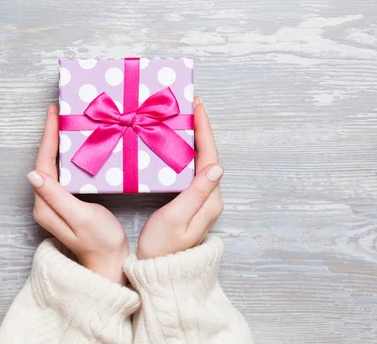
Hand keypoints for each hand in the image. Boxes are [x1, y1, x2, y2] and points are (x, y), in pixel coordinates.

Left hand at [27, 104, 128, 284]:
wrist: (110, 261)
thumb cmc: (99, 241)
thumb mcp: (79, 217)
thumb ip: (56, 197)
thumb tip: (32, 175)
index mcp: (45, 205)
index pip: (43, 164)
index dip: (48, 137)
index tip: (54, 114)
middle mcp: (45, 202)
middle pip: (45, 162)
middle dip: (51, 135)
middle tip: (60, 112)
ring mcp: (55, 203)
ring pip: (54, 166)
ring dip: (58, 143)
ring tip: (66, 123)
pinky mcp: (67, 203)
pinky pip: (63, 173)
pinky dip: (67, 156)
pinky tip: (75, 146)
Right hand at [137, 97, 223, 258]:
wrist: (159, 271)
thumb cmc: (163, 247)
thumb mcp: (177, 218)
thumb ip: (197, 192)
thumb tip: (217, 167)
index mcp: (209, 200)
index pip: (210, 157)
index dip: (204, 130)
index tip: (198, 108)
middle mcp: (210, 198)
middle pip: (208, 156)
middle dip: (200, 129)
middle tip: (189, 106)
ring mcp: (201, 201)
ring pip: (200, 162)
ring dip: (194, 139)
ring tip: (183, 119)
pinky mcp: (190, 202)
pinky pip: (191, 170)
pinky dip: (185, 153)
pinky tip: (176, 145)